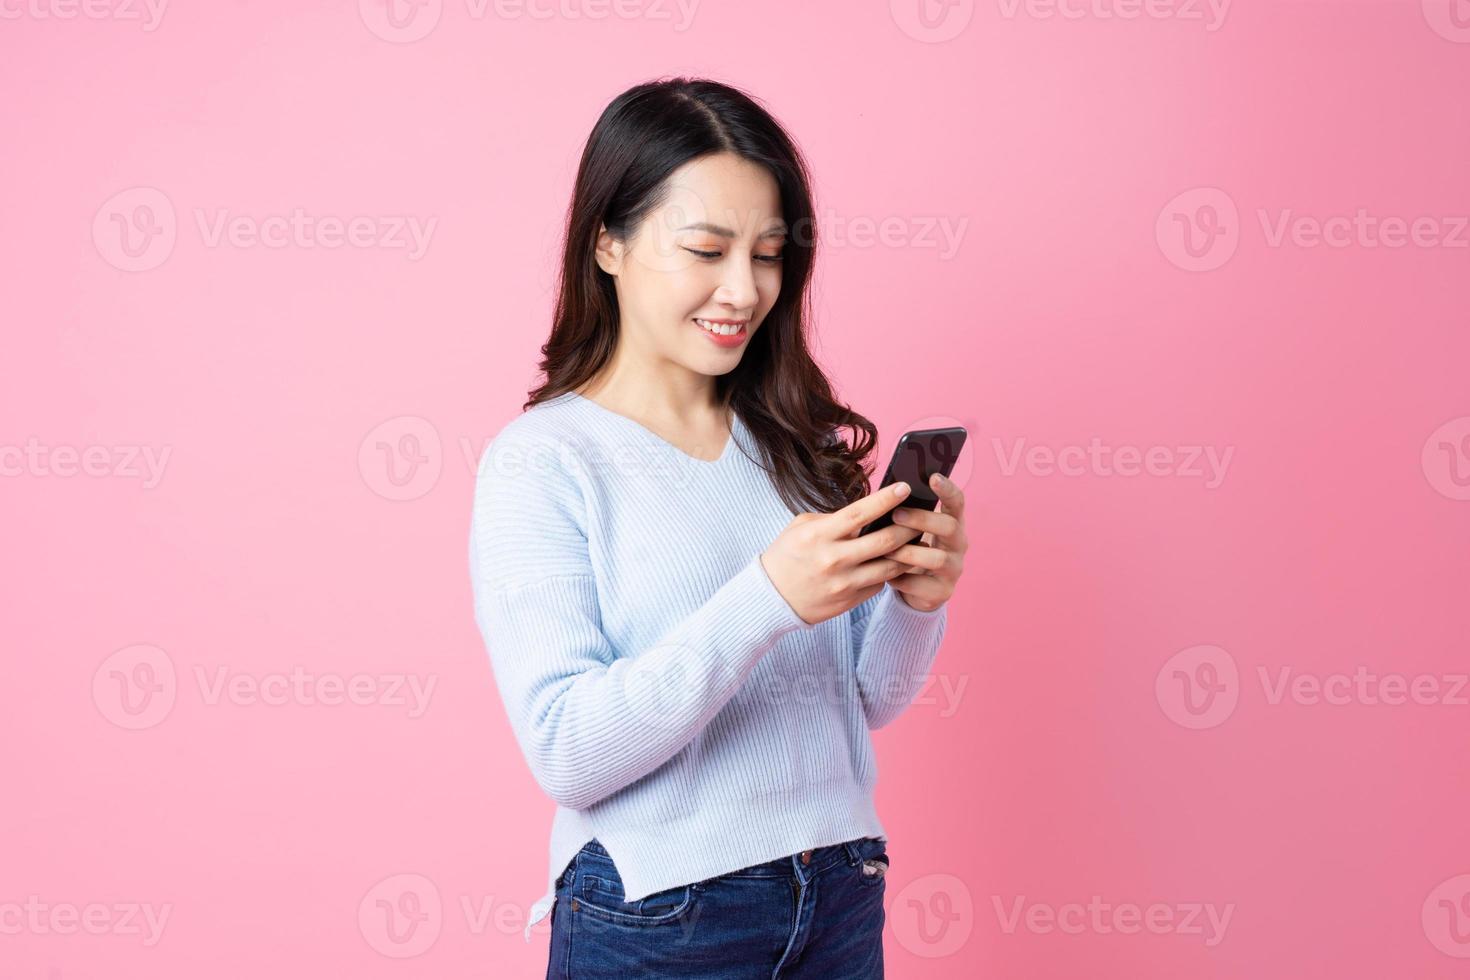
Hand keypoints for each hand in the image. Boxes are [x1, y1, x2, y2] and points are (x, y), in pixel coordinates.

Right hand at [761, 481, 924, 625]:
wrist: (772, 597)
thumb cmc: (788, 555)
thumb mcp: (802, 527)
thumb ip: (833, 519)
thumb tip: (867, 511)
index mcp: (820, 535)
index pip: (860, 513)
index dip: (886, 499)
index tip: (905, 487)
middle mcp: (834, 559)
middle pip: (884, 540)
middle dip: (908, 526)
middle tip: (922, 515)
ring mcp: (844, 583)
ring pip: (890, 565)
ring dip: (908, 551)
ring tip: (919, 539)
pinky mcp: (850, 600)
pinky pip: (880, 583)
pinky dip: (892, 571)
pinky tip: (898, 560)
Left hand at [883, 471, 966, 611]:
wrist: (916, 590)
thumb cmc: (910, 551)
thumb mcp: (911, 532)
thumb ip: (906, 515)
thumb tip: (885, 493)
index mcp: (952, 524)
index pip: (957, 502)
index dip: (947, 489)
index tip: (933, 476)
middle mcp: (959, 545)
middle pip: (949, 527)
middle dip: (921, 519)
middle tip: (895, 515)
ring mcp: (954, 569)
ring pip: (936, 558)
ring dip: (908, 553)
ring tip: (886, 550)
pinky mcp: (943, 592)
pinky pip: (921, 584)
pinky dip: (901, 579)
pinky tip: (887, 576)